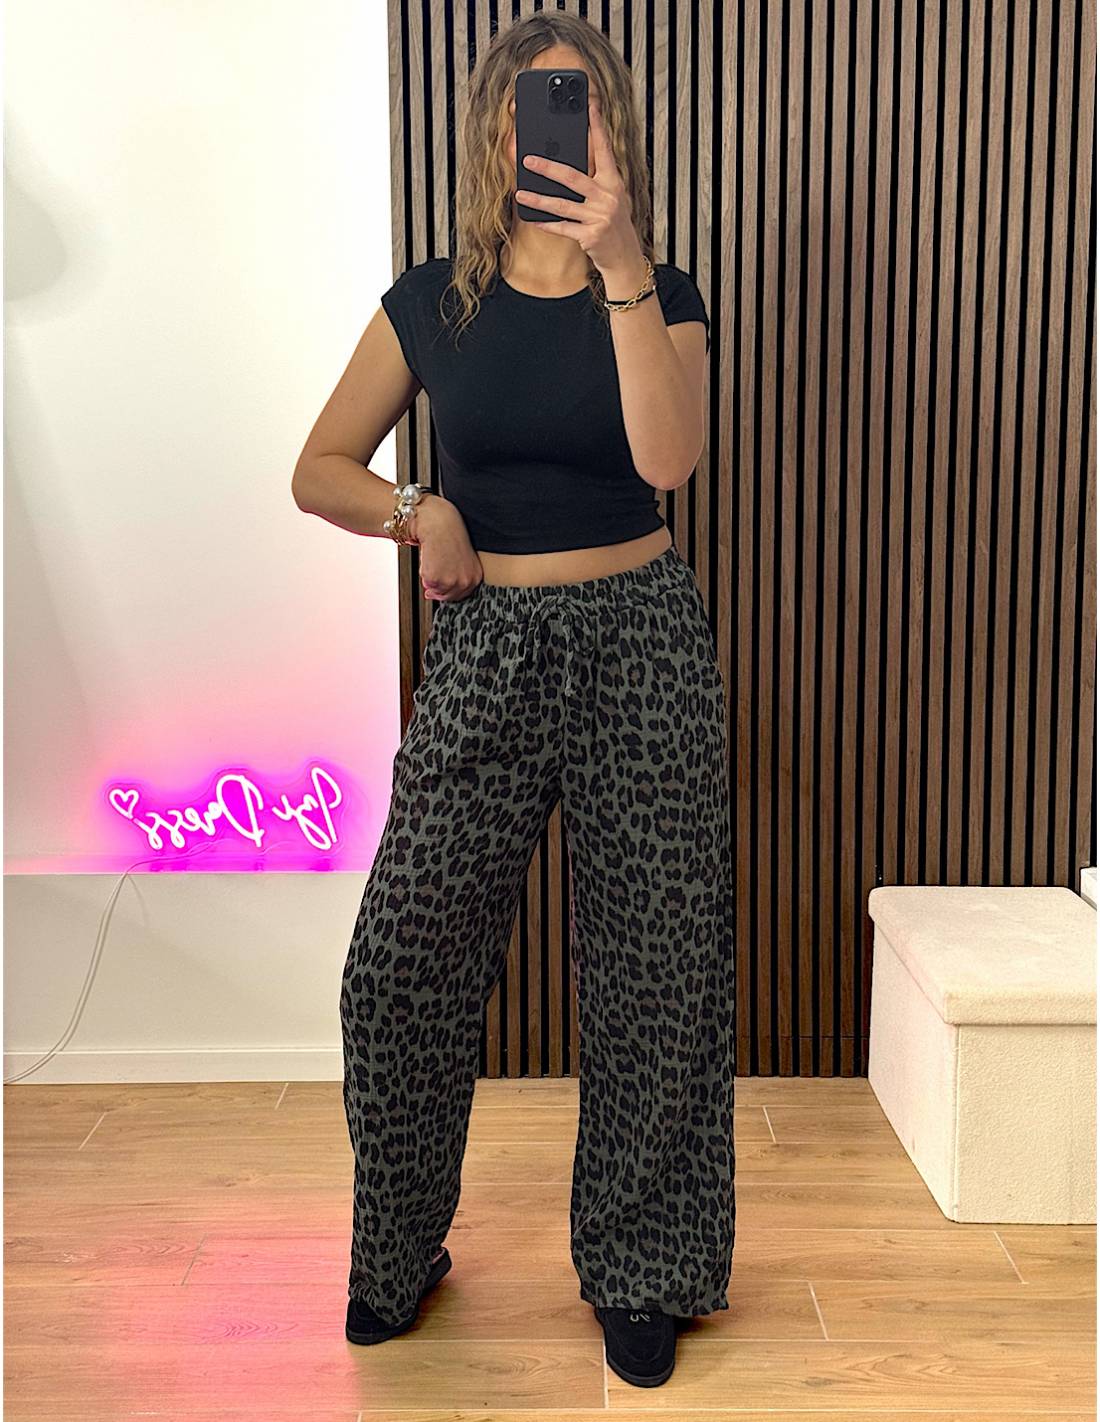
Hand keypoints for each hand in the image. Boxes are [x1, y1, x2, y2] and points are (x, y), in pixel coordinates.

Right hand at [409, 494, 482, 601]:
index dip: (448, 591)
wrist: (440, 524)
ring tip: (434, 560)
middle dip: (437, 588)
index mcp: (475, 576)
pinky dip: (424, 572)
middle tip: (432, 575)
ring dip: (431, 579)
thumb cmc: (450, 534)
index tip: (440, 589)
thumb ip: (457, 575)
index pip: (461, 594)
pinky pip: (426, 583)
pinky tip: (429, 559)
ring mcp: (451, 582)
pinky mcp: (436, 579)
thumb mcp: (463, 558)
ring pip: (435, 590)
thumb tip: (440, 590)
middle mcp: (465, 581)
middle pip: (447, 596)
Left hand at [514, 96, 644, 279]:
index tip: (590, 106)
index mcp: (613, 182)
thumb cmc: (613, 224)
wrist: (624, 257)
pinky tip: (533, 219)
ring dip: (538, 200)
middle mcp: (608, 196)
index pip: (605, 150)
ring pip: (562, 205)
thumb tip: (564, 167)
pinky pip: (562, 227)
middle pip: (573, 177)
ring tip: (520, 194)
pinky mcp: (590, 236)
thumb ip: (594, 182)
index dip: (598, 127)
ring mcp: (599, 217)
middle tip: (528, 159)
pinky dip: (547, 224)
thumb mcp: (610, 198)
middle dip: (547, 167)